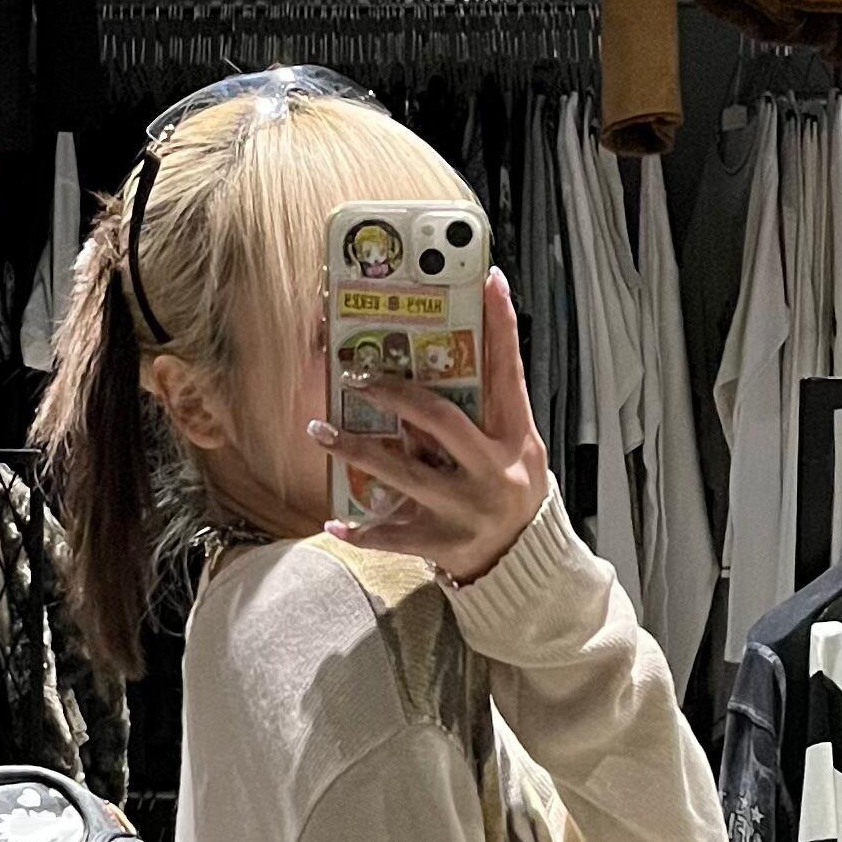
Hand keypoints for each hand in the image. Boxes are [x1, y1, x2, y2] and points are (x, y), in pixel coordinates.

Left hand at [310, 267, 550, 583]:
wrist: (521, 562)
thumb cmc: (509, 491)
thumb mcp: (515, 447)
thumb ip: (485, 409)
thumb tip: (448, 354)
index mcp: (515, 439)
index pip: (509, 374)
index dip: (501, 326)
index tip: (488, 280)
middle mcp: (493, 473)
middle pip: (440, 421)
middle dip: (395, 395)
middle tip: (357, 377)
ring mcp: (466, 511)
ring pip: (403, 474)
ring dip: (356, 450)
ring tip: (320, 431)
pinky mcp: (443, 544)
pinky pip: (393, 536)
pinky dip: (361, 531)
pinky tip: (333, 522)